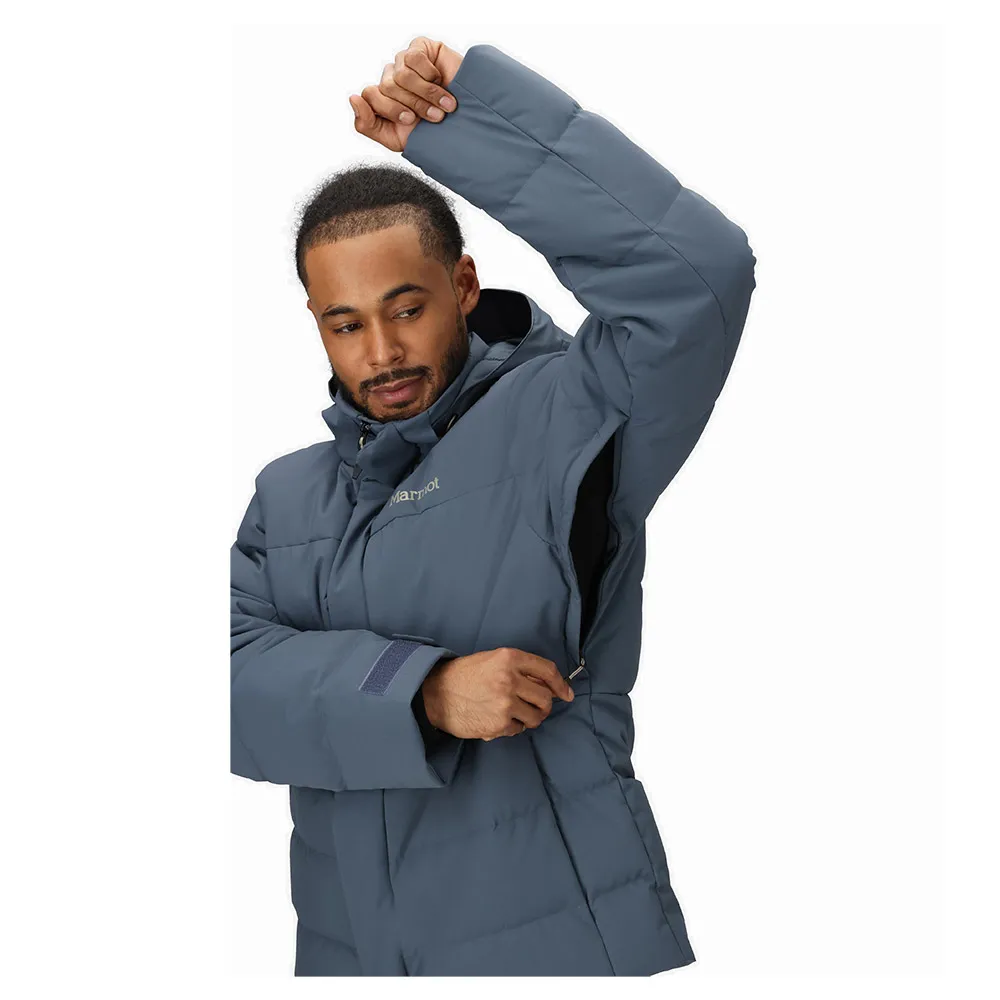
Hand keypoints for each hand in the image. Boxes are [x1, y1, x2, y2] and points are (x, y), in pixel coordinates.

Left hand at [349, 36, 463, 152]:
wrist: (465, 124)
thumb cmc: (431, 134)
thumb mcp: (395, 139)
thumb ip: (366, 124)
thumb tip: (352, 98)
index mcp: (382, 98)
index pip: (369, 95)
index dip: (391, 110)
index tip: (412, 122)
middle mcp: (391, 77)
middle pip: (386, 86)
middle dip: (412, 105)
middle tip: (434, 117)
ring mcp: (405, 61)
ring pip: (401, 74)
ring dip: (425, 94)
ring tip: (444, 105)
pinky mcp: (420, 48)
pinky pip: (414, 57)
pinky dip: (429, 75)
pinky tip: (441, 81)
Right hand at [421, 648, 574, 741]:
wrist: (435, 693)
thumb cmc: (465, 675)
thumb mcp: (493, 660)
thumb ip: (520, 668)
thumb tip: (550, 685)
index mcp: (509, 658)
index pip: (547, 671)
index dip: (561, 684)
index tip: (567, 694)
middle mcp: (510, 679)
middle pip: (546, 697)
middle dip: (544, 705)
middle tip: (535, 706)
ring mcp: (505, 703)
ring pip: (536, 716)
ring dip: (531, 718)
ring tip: (517, 714)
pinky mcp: (499, 724)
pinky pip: (519, 729)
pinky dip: (514, 727)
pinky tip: (500, 719)